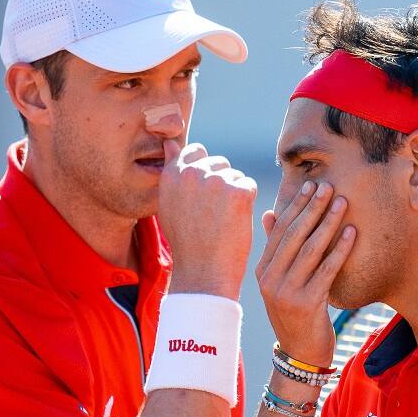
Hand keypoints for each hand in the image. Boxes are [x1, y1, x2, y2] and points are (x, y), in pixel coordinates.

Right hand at [158, 139, 257, 299]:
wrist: (203, 273)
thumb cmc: (187, 243)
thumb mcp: (169, 204)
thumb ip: (172, 171)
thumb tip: (170, 143)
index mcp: (172, 174)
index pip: (196, 152)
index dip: (204, 174)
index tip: (206, 197)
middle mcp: (192, 173)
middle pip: (219, 165)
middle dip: (221, 185)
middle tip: (213, 217)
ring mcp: (216, 181)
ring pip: (235, 176)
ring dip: (234, 195)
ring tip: (221, 223)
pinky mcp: (239, 192)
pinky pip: (249, 186)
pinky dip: (247, 204)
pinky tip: (234, 223)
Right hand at [254, 181, 355, 367]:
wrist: (300, 354)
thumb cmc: (295, 314)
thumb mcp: (280, 282)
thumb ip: (277, 250)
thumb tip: (270, 214)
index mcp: (262, 271)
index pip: (279, 231)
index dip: (296, 206)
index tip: (311, 186)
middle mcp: (270, 280)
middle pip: (293, 235)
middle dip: (312, 208)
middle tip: (328, 186)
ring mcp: (286, 292)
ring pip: (310, 249)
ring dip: (328, 223)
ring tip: (343, 203)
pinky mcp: (306, 303)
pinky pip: (326, 270)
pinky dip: (340, 249)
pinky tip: (352, 233)